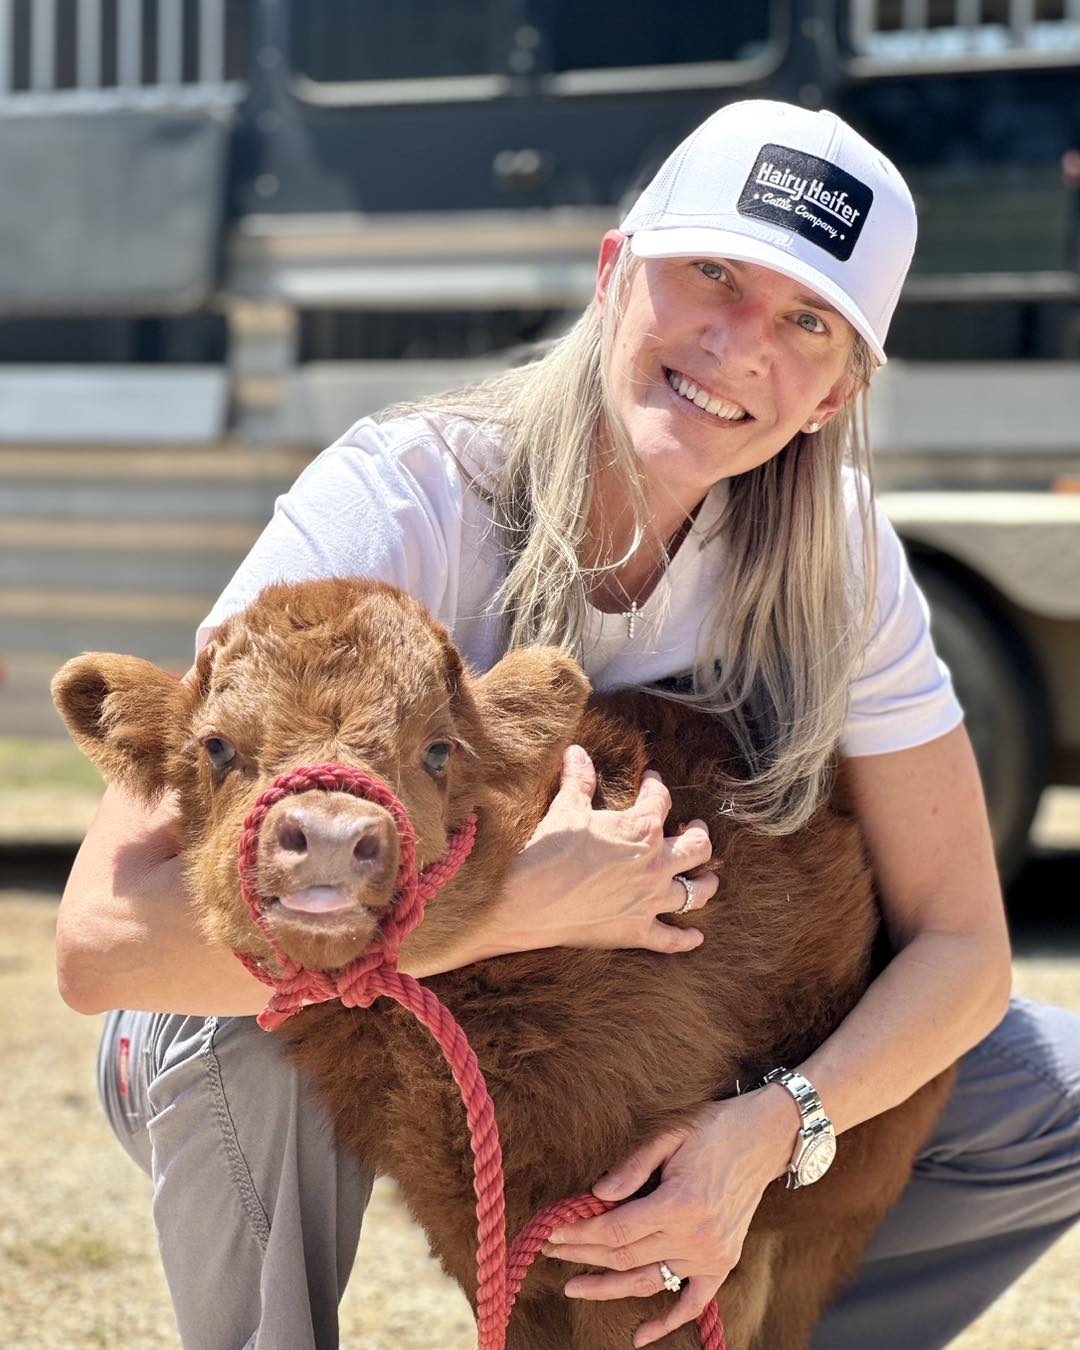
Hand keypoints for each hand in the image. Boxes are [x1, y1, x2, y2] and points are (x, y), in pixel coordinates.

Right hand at [494, 745, 718, 955]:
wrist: (531, 899)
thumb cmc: (550, 850)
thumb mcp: (566, 808)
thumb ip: (579, 780)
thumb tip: (577, 752)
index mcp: (641, 830)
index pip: (661, 800)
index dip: (657, 787)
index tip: (651, 782)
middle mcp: (655, 865)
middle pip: (696, 849)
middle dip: (699, 836)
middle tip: (695, 829)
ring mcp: (649, 901)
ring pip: (695, 894)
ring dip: (705, 885)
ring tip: (709, 879)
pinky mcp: (636, 931)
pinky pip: (670, 939)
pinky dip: (685, 939)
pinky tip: (696, 938)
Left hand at [542, 1091, 793, 1346]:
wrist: (764, 1138)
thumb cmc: (713, 1128)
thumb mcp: (670, 1133)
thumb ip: (632, 1165)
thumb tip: (597, 1195)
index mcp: (680, 1203)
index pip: (616, 1230)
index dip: (580, 1233)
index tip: (552, 1232)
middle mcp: (696, 1237)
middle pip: (625, 1257)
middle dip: (583, 1255)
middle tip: (551, 1251)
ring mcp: (711, 1255)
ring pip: (648, 1282)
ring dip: (608, 1288)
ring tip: (573, 1287)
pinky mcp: (723, 1263)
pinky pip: (692, 1303)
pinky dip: (667, 1323)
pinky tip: (639, 1337)